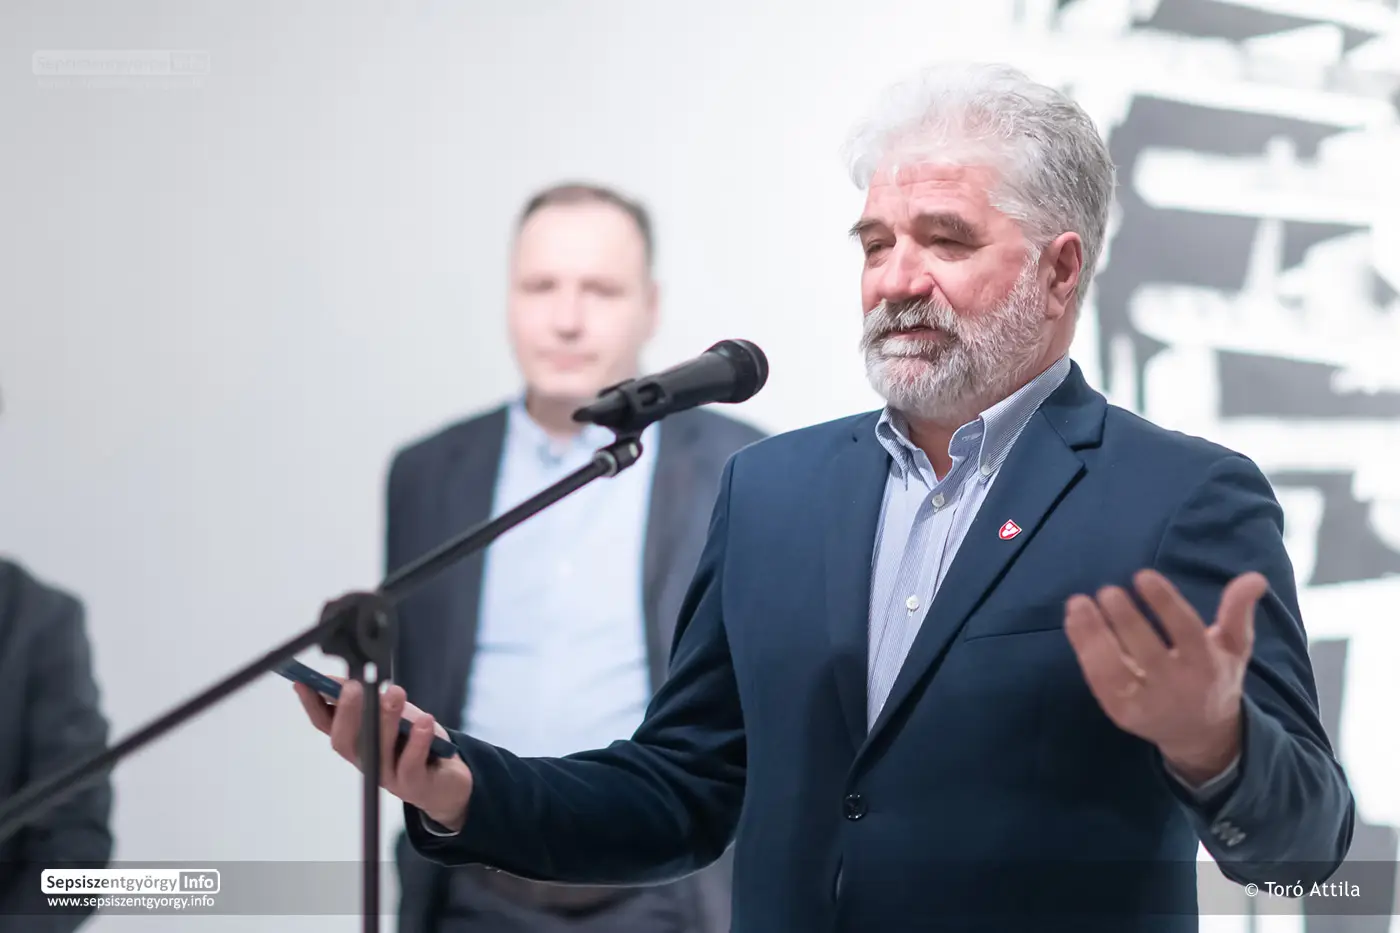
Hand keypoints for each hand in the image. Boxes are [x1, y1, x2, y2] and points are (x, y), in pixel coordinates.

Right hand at [294, 677, 473, 831]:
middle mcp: (365, 761)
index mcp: (355, 742)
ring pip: (378, 751)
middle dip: (346, 713)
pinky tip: (425, 721)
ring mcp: (387, 776)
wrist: (447, 778)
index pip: (326, 724)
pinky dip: (418, 741)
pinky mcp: (414, 784)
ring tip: (395, 693)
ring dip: (385, 720)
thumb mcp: (392, 715)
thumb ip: (369, 700)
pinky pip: (410, 764)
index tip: (302, 682)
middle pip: (346, 741)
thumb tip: (342, 680)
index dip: (312, 705)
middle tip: (353, 687)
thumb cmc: (413, 741)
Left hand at [1064, 569, 1266, 783]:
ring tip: (1078, 603)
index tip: (1143, 576)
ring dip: (1093, 634)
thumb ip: (1237, 612)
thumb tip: (1254, 577)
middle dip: (1125, 620)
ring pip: (1115, 669)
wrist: (1201, 735)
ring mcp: (1146, 703)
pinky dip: (1083, 650)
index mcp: (1207, 666)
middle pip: (1147, 650)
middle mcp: (1177, 687)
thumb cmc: (1214, 678)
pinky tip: (1074, 622)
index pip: (1186, 631)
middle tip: (1107, 590)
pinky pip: (1098, 680)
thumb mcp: (1233, 647)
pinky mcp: (1121, 712)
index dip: (1165, 603)